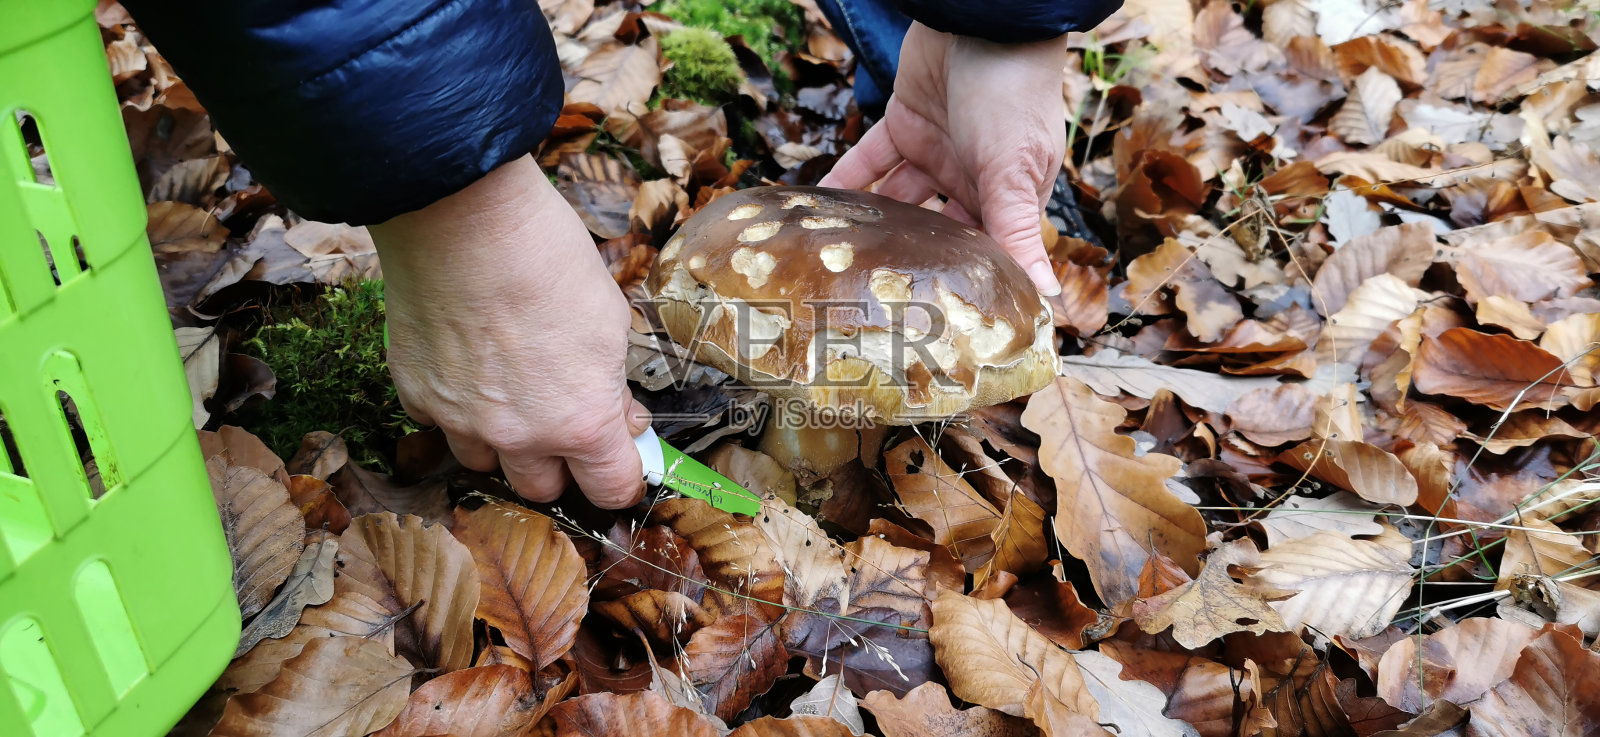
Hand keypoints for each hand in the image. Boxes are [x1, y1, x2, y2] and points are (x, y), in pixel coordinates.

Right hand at [369, 154, 649, 508]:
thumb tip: (620, 415)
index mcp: (582, 422)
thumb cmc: (549, 259)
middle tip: (564, 421)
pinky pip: (439, 422)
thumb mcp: (611, 320)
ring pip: (484, 463)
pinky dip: (455, 405)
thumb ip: (613, 384)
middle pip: (542, 489)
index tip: (622, 463)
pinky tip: (466, 360)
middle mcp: (520, 437)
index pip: (612, 490)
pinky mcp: (416, 395)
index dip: (623, 478)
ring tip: (510, 390)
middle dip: (559, 464)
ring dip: (503, 442)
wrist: (465, 218)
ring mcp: (461, 421)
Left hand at [821, 22, 1066, 295]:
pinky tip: (820, 208)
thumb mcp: (1014, 170)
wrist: (979, 19)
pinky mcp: (903, 124)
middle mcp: (971, 178)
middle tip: (872, 296)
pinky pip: (868, 160)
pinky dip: (846, 179)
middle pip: (934, 230)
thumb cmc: (1012, 94)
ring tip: (838, 258)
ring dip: (870, 223)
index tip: (932, 318)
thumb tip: (1048, 299)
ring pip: (896, 198)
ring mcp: (934, 151)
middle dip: (908, 258)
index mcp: (1007, 195)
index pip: (983, 250)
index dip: (961, 281)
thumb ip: (1018, 232)